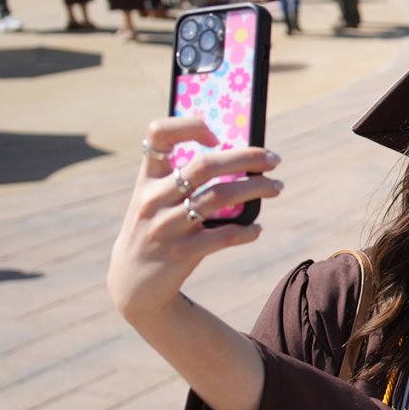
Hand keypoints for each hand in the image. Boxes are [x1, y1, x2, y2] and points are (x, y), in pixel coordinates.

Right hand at [107, 117, 282, 326]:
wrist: (131, 283)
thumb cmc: (155, 230)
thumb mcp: (156, 201)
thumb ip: (183, 181)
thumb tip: (238, 160)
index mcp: (148, 179)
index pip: (158, 134)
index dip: (189, 126)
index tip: (217, 135)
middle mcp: (154, 198)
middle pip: (205, 165)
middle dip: (246, 157)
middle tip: (274, 159)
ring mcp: (167, 226)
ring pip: (220, 196)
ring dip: (256, 188)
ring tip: (277, 187)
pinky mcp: (182, 252)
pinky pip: (224, 236)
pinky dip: (247, 230)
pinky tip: (257, 228)